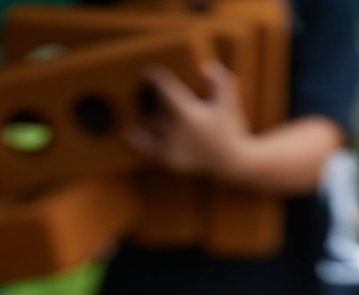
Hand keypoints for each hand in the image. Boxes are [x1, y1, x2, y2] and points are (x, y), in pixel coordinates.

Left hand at [125, 60, 249, 178]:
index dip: (155, 78)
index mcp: (187, 114)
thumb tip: (205, 67)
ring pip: (151, 126)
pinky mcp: (170, 160)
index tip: (148, 72)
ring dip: (146, 115)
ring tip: (140, 105)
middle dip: (150, 96)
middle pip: (155, 107)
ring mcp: (171, 146)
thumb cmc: (227, 128)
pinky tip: (129, 134)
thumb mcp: (227, 102)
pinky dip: (139, 142)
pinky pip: (150, 150)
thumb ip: (218, 82)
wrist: (229, 163)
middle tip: (145, 89)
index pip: (165, 90)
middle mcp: (176, 131)